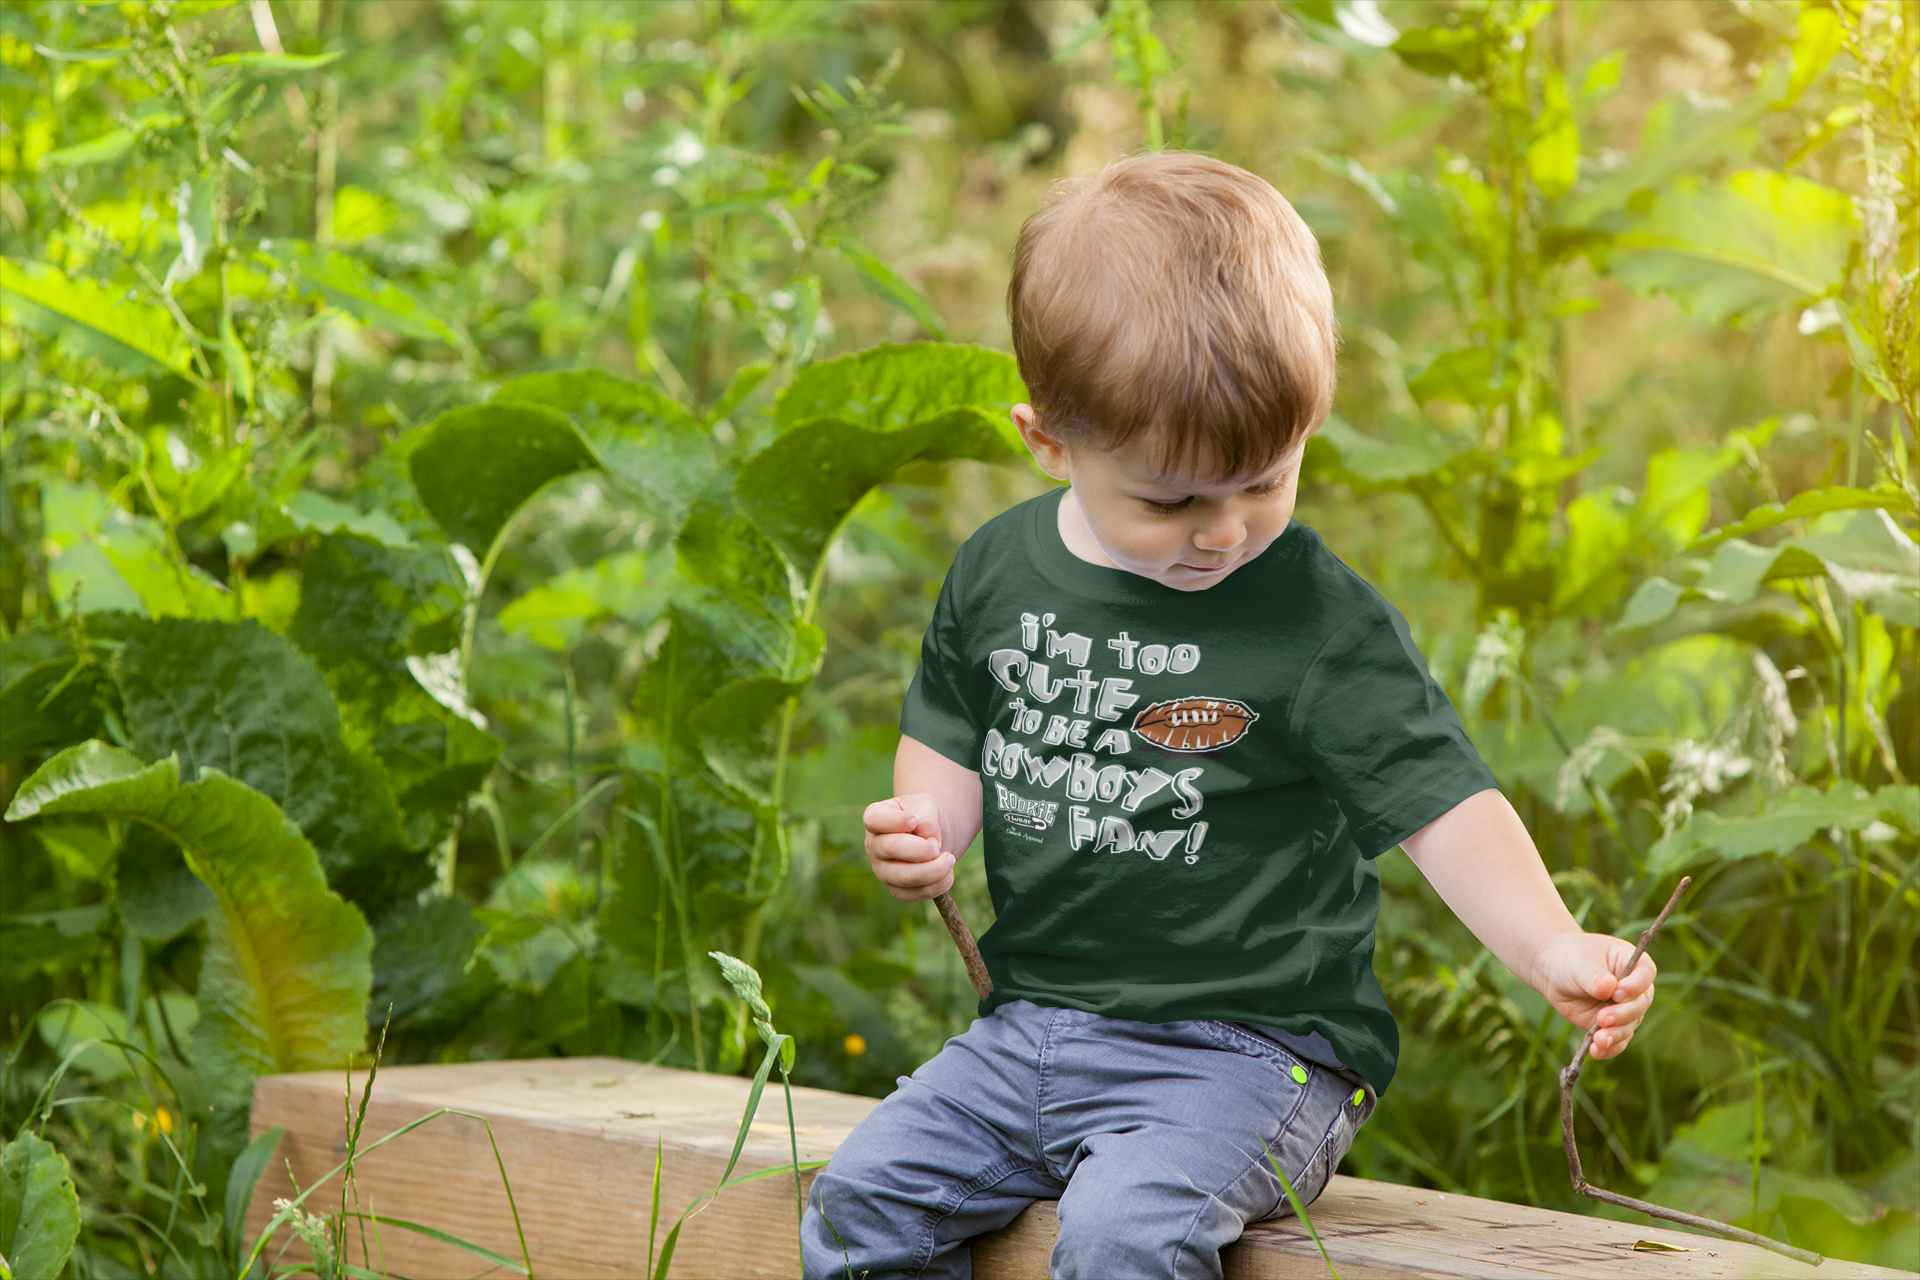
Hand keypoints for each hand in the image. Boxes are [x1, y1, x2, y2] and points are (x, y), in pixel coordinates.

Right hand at [863, 793, 955, 902]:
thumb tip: (932, 845)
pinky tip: (948, 874)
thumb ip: (927, 820)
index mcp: (875, 818)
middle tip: (938, 847)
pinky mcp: (896, 889)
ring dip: (933, 870)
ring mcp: (882, 870)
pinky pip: (914, 894)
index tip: (913, 821)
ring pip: (904, 877)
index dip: (894, 821)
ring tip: (950, 859)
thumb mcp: (926, 806)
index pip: (874, 819)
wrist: (931, 835)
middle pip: (890, 849)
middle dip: (920, 849)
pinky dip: (937, 886)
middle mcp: (874, 846)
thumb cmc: (923, 816)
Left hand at [1533, 931, 1656, 1058]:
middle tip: (1602, 1018)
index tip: (1617, 992)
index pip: (1646, 973)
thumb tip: (1608, 989)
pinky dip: (1608, 1048)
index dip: (1635, 985)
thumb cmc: (1571, 958)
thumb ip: (1595, 977)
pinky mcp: (1611, 1025)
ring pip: (1629, 1025)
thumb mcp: (1580, 964)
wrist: (1553, 971)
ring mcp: (1624, 1008)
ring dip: (1616, 1034)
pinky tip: (1597, 1051)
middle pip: (1640, 1004)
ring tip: (1599, 1039)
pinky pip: (1617, 1041)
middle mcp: (1633, 988)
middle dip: (1623, 1014)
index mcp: (1630, 962)